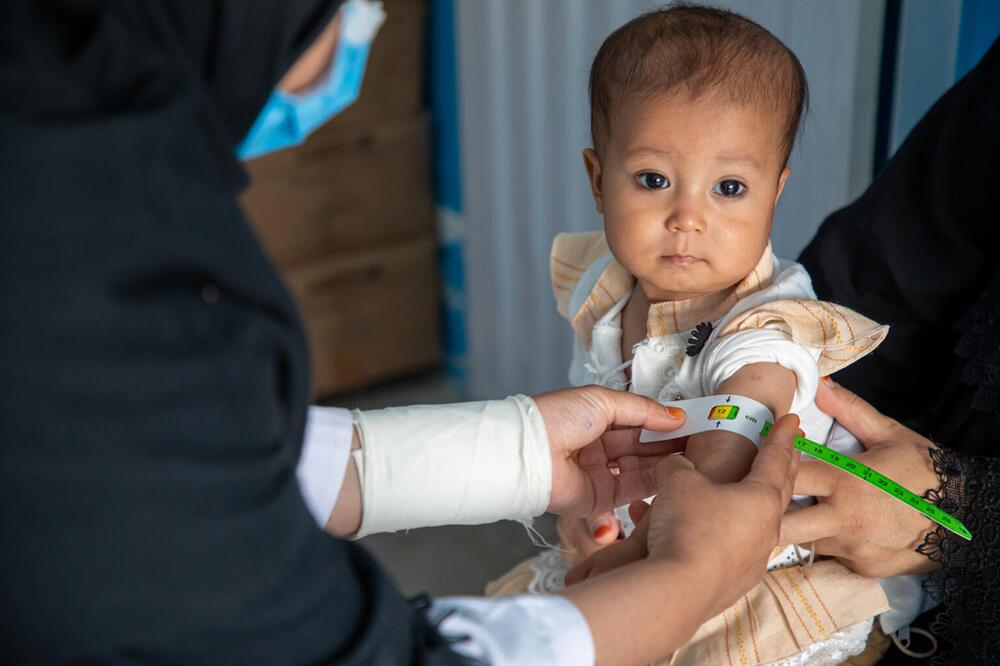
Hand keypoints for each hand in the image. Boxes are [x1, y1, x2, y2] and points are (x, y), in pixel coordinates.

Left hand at [533, 386, 686, 516]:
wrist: (528, 453)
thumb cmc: (555, 418)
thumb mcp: (603, 401)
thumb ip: (642, 410)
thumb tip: (675, 416)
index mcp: (597, 419)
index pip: (640, 422)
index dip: (665, 422)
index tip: (693, 422)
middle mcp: (600, 447)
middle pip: (643, 447)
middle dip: (671, 444)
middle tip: (702, 442)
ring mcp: (600, 474)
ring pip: (642, 470)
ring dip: (666, 464)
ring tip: (693, 458)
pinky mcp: (599, 499)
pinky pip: (631, 493)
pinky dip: (653, 486)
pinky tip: (672, 477)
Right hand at [566, 414, 800, 617]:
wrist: (679, 589)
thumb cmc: (688, 529)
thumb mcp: (677, 480)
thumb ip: (679, 465)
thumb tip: (677, 466)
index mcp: (760, 497)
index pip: (776, 458)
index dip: (782, 435)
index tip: (792, 420)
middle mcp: (765, 529)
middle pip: (780, 490)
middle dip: (784, 466)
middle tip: (788, 449)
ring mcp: (754, 559)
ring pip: (761, 523)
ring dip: (756, 504)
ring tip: (746, 493)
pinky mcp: (736, 582)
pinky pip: (738, 549)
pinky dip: (728, 534)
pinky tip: (714, 533)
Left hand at [779, 379, 938, 577]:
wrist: (970, 518)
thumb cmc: (928, 472)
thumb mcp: (890, 434)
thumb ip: (850, 409)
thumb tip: (820, 384)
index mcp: (845, 481)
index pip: (786, 475)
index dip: (771, 465)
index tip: (769, 457)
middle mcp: (843, 519)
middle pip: (782, 523)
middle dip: (768, 512)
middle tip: (766, 497)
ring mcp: (853, 548)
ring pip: (804, 541)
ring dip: (799, 525)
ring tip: (805, 508)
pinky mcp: (863, 568)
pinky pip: (832, 555)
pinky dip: (829, 541)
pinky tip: (839, 526)